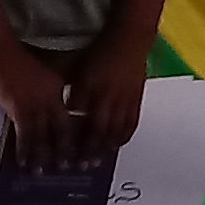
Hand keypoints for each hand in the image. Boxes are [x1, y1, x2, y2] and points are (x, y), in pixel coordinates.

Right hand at [0, 37, 76, 169]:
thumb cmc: (11, 60)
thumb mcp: (36, 76)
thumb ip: (43, 94)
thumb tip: (42, 114)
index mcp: (57, 87)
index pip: (69, 116)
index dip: (73, 135)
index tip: (77, 149)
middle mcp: (51, 97)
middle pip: (62, 130)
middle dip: (65, 151)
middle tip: (67, 168)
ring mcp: (35, 104)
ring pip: (44, 136)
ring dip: (43, 156)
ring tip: (43, 172)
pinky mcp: (18, 108)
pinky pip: (25, 135)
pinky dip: (25, 151)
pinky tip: (24, 163)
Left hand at [65, 43, 151, 161]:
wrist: (130, 38)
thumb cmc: (101, 50)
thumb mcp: (80, 68)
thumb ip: (75, 91)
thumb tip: (68, 111)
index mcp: (93, 88)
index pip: (82, 120)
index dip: (75, 138)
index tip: (67, 152)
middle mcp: (110, 97)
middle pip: (100, 131)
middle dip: (90, 150)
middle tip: (82, 166)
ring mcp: (126, 99)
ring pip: (116, 130)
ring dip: (106, 148)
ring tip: (99, 162)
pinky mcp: (137, 98)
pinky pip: (131, 123)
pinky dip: (123, 137)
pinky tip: (116, 145)